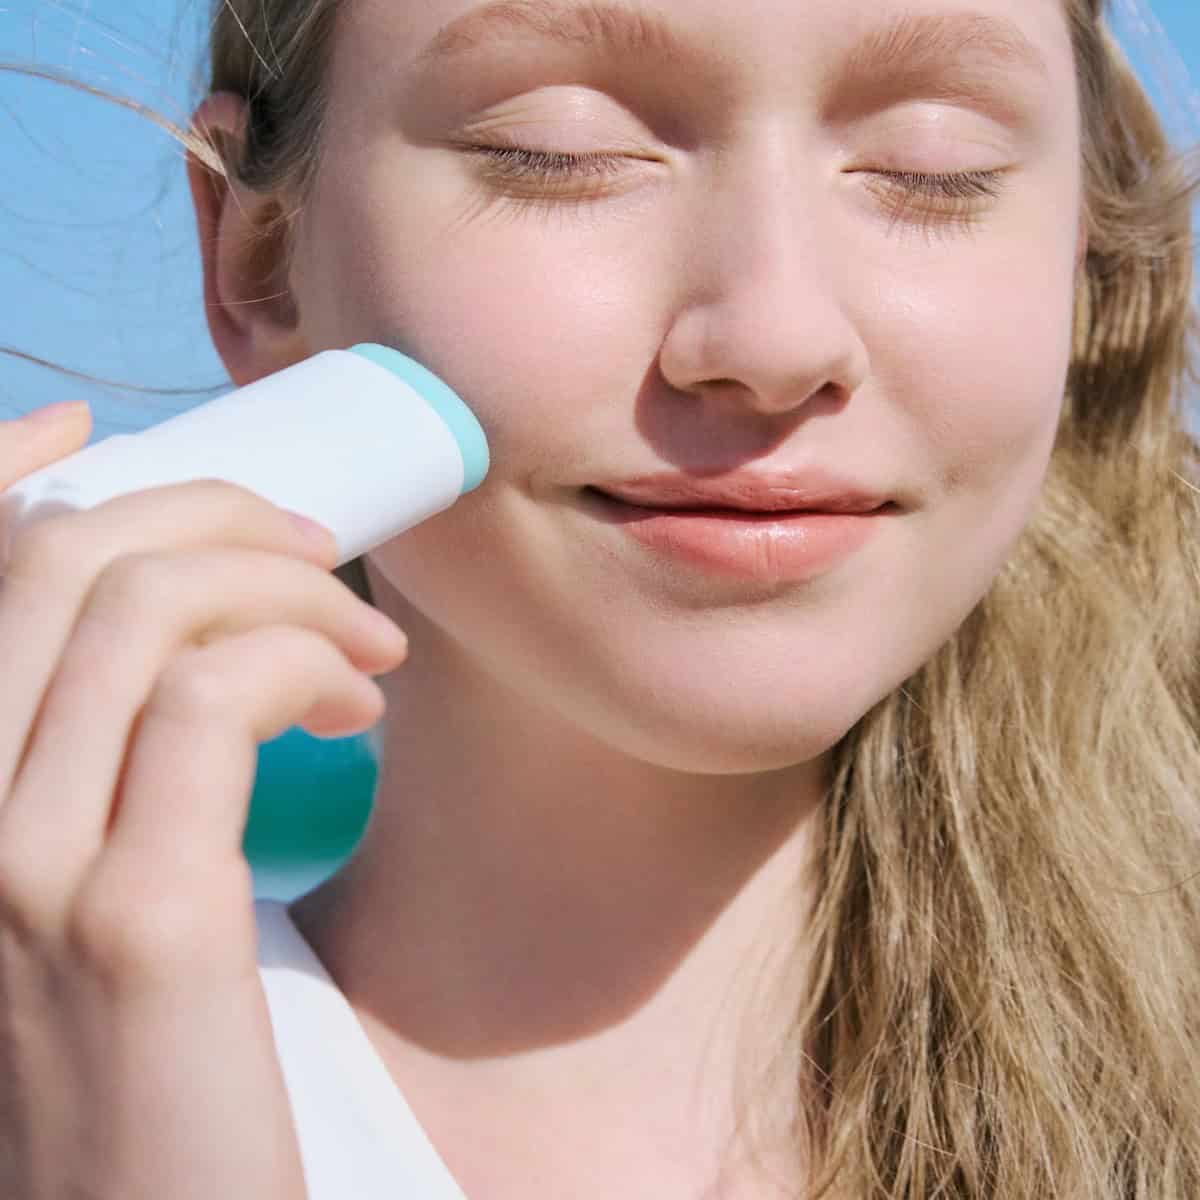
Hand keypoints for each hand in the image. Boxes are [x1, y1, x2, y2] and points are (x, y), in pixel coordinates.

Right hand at [0, 401, 406, 1198]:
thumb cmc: (137, 1064)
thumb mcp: (78, 896)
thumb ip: (100, 774)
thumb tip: (189, 656)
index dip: (7, 474)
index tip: (99, 430)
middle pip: (64, 560)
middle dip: (216, 514)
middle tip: (324, 555)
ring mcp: (21, 869)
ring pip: (144, 608)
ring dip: (289, 587)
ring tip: (370, 643)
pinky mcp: (136, 921)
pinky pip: (218, 700)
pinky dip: (302, 658)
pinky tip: (356, 704)